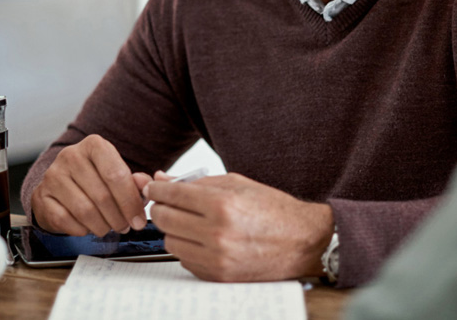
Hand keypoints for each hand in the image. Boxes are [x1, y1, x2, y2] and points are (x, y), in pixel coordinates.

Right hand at [30, 134, 151, 235]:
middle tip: (125, 226)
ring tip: (109, 227)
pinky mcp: (41, 196)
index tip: (138, 218)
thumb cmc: (95, 179)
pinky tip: (88, 227)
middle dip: (118, 217)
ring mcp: (53, 176)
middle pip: (102, 195)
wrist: (61, 183)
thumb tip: (145, 185)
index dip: (130, 201)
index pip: (116, 175)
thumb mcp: (118, 173)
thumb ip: (137, 181)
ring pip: (85, 210)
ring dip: (102, 226)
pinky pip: (65, 221)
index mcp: (94, 145)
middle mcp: (71, 156)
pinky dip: (81, 229)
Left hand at [145, 172, 333, 281]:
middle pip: (164, 219)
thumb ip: (197, 182)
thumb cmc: (273, 210)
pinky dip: (188, 248)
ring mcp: (216, 259)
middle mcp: (217, 234)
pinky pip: (184, 260)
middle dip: (162, 208)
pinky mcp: (218, 276)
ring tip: (190, 222)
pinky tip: (203, 239)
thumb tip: (162, 180)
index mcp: (222, 205)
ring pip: (170, 242)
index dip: (156, 190)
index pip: (171, 195)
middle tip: (169, 204)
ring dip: (174, 230)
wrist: (303, 241)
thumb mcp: (237, 184)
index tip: (153, 188)